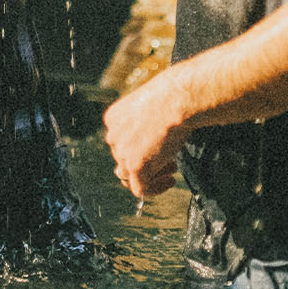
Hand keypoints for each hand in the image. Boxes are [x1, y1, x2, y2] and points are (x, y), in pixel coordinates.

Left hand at [103, 74, 185, 198]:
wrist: (174, 101)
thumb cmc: (170, 98)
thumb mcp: (150, 108)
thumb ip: (144, 125)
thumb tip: (153, 142)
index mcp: (113, 119)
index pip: (121, 142)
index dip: (140, 148)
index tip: (160, 146)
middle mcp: (112, 136)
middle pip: (124, 159)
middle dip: (147, 161)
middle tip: (169, 159)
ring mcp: (121, 153)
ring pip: (129, 176)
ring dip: (151, 175)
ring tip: (171, 168)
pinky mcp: (134, 167)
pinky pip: (140, 189)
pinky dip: (155, 189)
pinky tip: (170, 180)